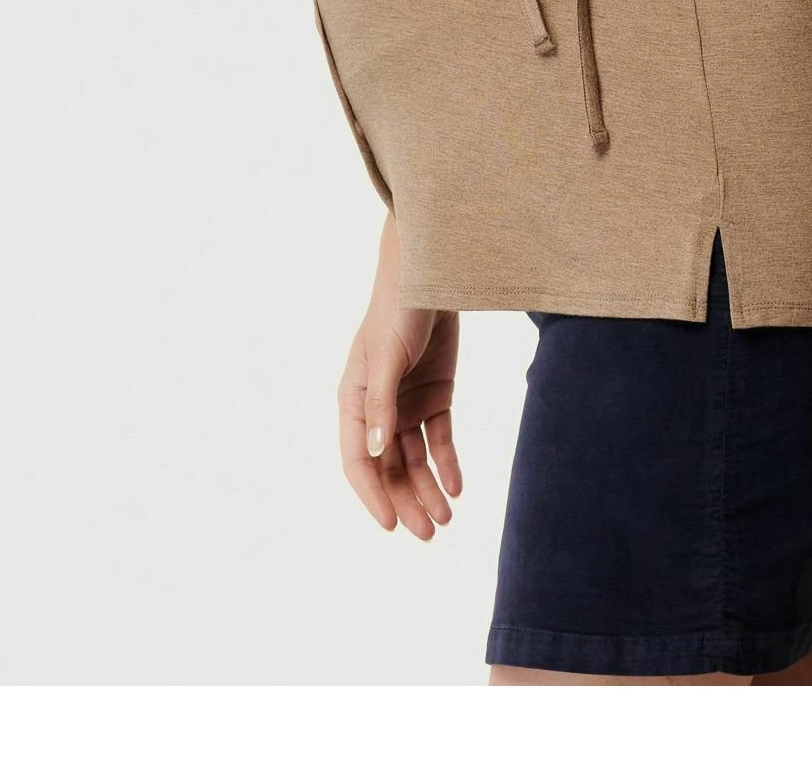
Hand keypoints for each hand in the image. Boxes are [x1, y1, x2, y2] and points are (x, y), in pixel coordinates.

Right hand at [336, 215, 462, 536]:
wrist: (432, 276)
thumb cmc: (397, 311)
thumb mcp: (386, 358)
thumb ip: (381, 404)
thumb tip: (374, 453)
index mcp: (354, 401)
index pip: (357, 461)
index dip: (372, 494)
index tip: (391, 524)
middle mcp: (378, 409)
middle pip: (389, 467)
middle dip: (407, 501)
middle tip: (428, 534)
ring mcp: (407, 403)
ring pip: (416, 459)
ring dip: (428, 489)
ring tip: (446, 519)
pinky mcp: (436, 395)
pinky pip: (440, 439)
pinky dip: (448, 464)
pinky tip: (458, 487)